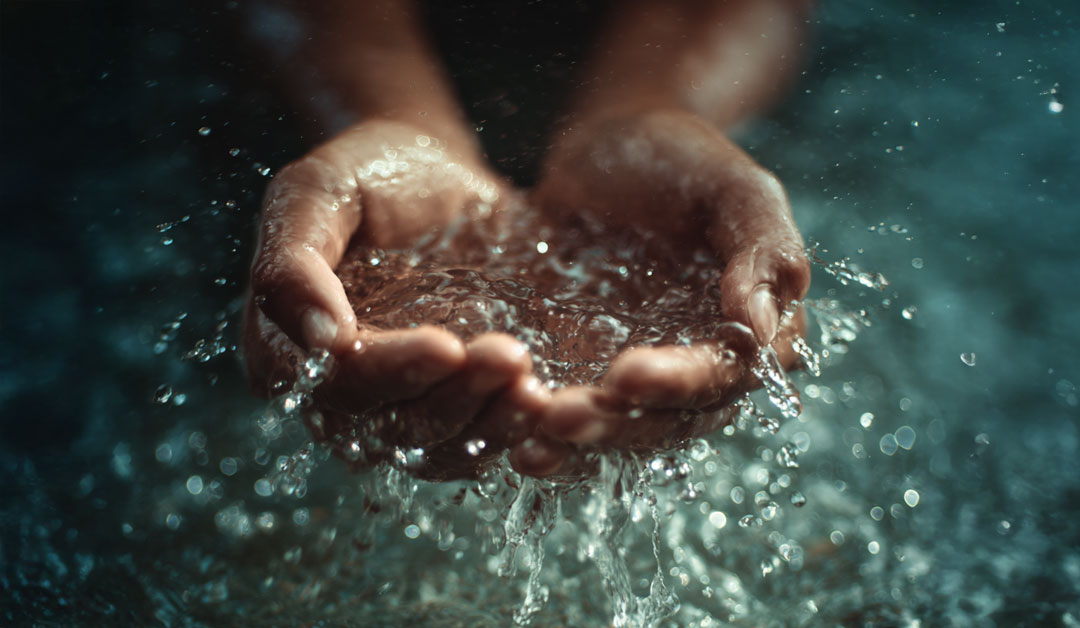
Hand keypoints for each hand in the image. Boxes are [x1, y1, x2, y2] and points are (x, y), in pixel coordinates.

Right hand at [243, 119, 548, 479]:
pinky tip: (545, 405)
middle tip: (509, 357)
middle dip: (453, 398)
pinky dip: (512, 433)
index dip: (390, 371)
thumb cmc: (368, 175)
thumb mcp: (316, 192)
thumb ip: (293, 261)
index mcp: (290, 351)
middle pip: (392, 429)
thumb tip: (320, 344)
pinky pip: (478, 444)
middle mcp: (340, 398)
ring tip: (534, 390)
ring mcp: (399, 411)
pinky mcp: (455, 411)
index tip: (445, 344)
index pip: (338, 386)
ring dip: (489, 425)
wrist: (435, 177)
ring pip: (438, 448)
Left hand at [510, 109, 810, 476]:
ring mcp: (643, 377)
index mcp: (752, 330)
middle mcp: (702, 369)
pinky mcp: (588, 376)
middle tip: (563, 414)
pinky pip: (575, 418)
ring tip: (530, 444)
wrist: (605, 149)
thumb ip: (764, 249)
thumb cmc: (678, 158)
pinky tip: (510, 443)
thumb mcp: (733, 186)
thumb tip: (760, 330)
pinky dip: (547, 437)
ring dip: (578, 447)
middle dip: (618, 424)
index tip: (629, 375)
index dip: (681, 384)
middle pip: (670, 421)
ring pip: (621, 433)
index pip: (727, 376)